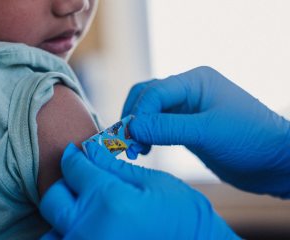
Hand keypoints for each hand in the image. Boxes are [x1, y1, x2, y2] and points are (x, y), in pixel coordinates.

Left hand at [40, 142, 237, 238]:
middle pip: (53, 198)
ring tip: (84, 210)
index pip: (74, 168)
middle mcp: (89, 229)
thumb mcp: (154, 183)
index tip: (75, 153)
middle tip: (82, 182)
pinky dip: (68, 236)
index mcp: (109, 200)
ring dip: (63, 215)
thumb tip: (88, 149)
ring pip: (51, 230)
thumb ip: (114, 166)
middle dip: (65, 184)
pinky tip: (87, 230)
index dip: (74, 155)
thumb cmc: (183, 218)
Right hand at [122, 66, 289, 197]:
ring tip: (136, 151)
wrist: (274, 161)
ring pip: (150, 113)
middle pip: (146, 98)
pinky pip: (159, 127)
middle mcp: (188, 91)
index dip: (139, 114)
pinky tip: (146, 150)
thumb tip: (133, 128)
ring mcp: (187, 110)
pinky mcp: (186, 127)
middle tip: (128, 144)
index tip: (131, 138)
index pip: (154, 92)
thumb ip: (168, 128)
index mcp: (195, 81)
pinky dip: (148, 137)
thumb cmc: (250, 139)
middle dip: (134, 119)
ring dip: (139, 129)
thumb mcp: (208, 132)